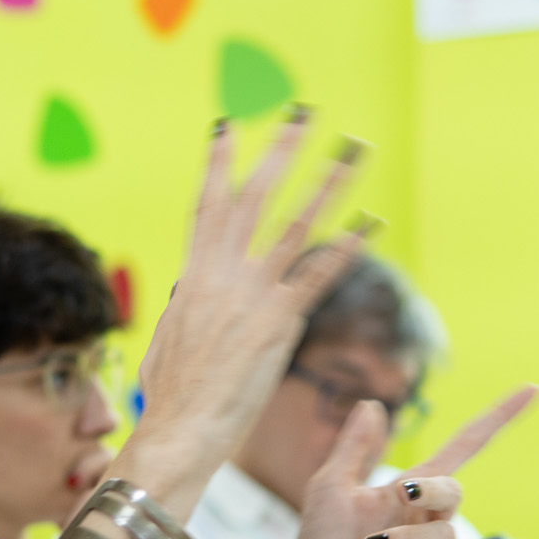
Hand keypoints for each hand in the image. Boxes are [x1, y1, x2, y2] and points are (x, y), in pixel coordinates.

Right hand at [114, 110, 362, 515]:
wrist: (179, 428)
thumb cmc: (169, 398)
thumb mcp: (167, 340)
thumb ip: (182, 309)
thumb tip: (182, 295)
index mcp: (192, 275)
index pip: (207, 204)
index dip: (219, 162)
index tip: (228, 124)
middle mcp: (222, 273)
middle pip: (256, 195)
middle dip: (282, 148)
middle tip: (303, 111)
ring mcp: (252, 293)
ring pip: (296, 223)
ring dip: (329, 181)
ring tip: (355, 148)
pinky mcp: (279, 320)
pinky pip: (320, 274)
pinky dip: (347, 246)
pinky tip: (372, 223)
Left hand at [262, 385, 538, 538]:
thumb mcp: (330, 489)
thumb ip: (354, 448)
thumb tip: (372, 403)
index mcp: (410, 492)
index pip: (465, 447)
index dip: (499, 418)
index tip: (533, 389)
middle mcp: (429, 520)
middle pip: (453, 490)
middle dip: (430, 491)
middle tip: (398, 495)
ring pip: (446, 534)